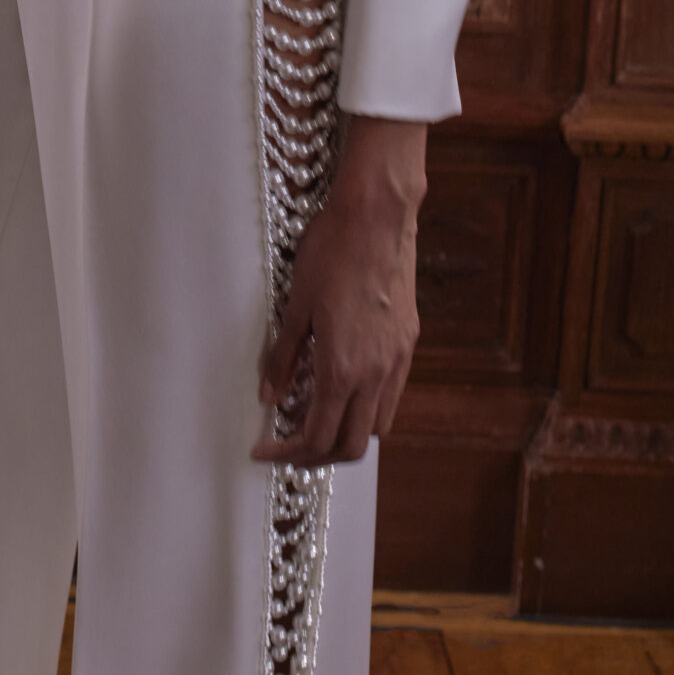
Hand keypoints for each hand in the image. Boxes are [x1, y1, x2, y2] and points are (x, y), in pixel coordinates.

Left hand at [253, 114, 426, 466]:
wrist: (377, 216)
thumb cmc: (331, 252)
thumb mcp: (295, 305)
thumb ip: (283, 357)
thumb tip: (269, 395)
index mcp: (342, 369)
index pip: (317, 438)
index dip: (288, 455)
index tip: (265, 451)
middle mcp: (375, 373)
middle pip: (350, 446)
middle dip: (317, 457)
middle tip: (289, 447)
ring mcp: (397, 359)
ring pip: (377, 426)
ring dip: (346, 435)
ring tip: (317, 420)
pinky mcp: (408, 342)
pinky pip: (392, 395)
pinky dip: (368, 408)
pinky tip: (346, 389)